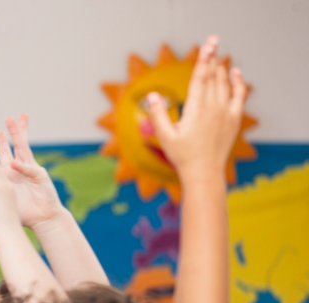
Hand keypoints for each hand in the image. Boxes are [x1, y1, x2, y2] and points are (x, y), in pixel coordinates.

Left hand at [0, 114, 65, 229]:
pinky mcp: (40, 178)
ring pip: (25, 149)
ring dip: (19, 136)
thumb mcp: (3, 202)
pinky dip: (21, 167)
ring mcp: (32, 172)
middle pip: (17, 146)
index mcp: (13, 175)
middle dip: (12, 132)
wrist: (42, 220)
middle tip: (9, 117)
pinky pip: (29, 170)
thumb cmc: (24, 214)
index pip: (4, 156)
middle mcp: (23, 170)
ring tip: (14, 123)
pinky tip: (13, 162)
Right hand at [145, 35, 248, 181]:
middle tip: (212, 41)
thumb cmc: (182, 156)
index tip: (207, 44)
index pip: (200, 78)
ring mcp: (226, 112)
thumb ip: (158, 114)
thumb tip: (152, 96)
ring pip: (225, 83)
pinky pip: (239, 95)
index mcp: (196, 110)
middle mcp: (214, 108)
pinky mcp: (233, 119)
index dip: (203, 59)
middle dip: (212, 58)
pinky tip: (235, 72)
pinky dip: (238, 81)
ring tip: (217, 55)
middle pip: (214, 76)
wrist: (204, 172)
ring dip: (221, 68)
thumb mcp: (164, 136)